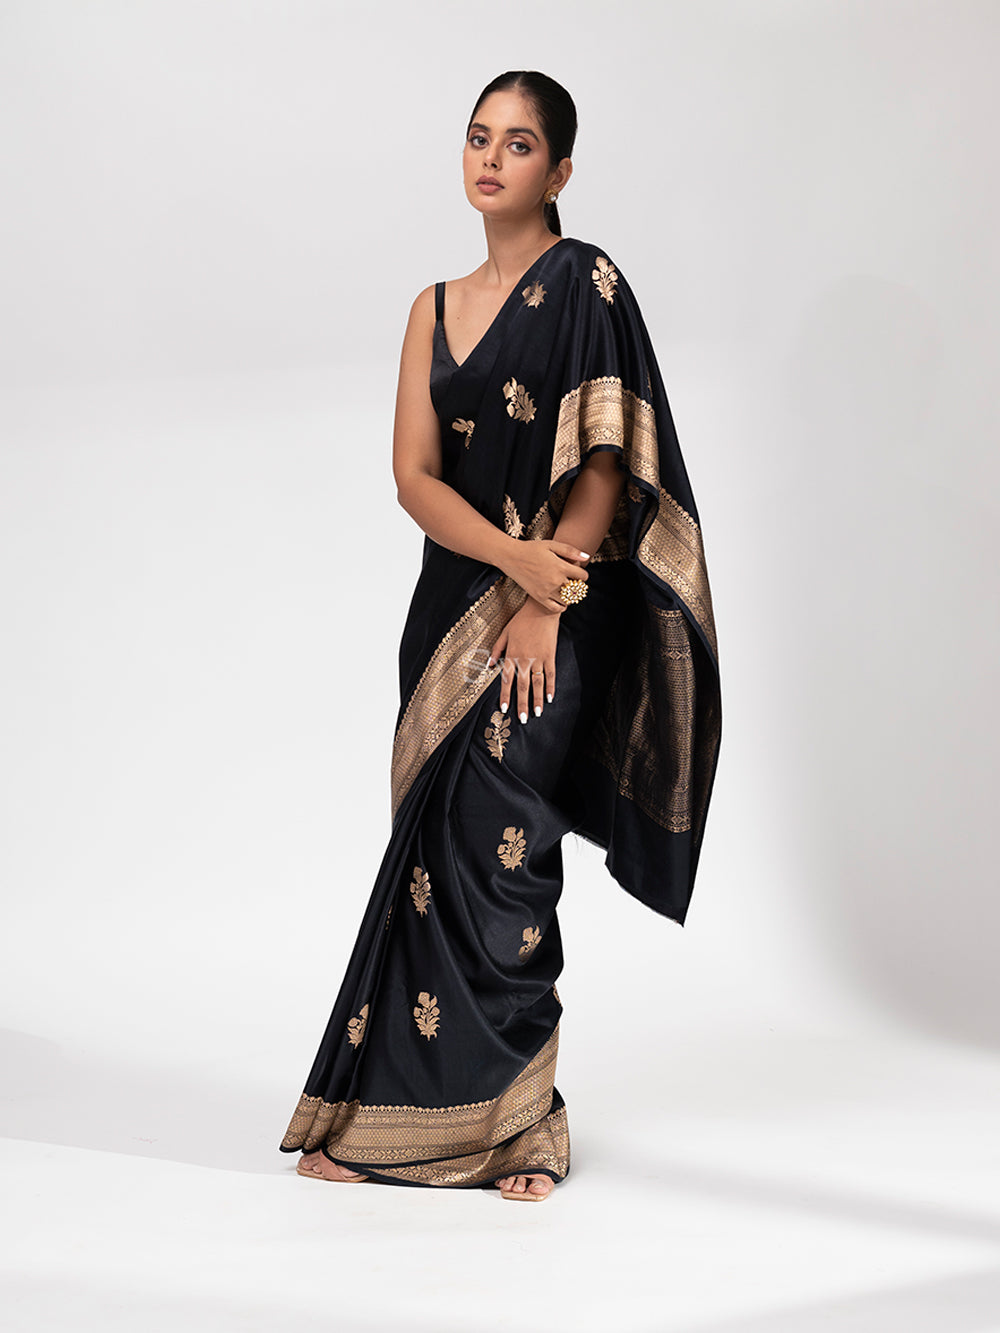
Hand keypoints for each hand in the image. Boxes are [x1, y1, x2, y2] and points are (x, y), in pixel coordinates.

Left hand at [487, 601, 560, 722]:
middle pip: (523, 686)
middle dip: (522, 704)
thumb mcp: (505, 632)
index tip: (504, 709)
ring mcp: (539, 658)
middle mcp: (525, 659)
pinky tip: (549, 698)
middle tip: (522, 719)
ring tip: (536, 714)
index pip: (507, 680)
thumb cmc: (521, 620)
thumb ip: (497, 650)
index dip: (505, 695)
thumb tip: (488, 665)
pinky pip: (551, 674)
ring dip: (536, 699)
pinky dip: (550, 687)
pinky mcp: (550, 656)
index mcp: (512, 654)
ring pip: (537, 683)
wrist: (542, 609)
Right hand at [500, 539, 589, 612]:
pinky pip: (555, 608)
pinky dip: (561, 606)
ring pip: (568, 600)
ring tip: (565, 589)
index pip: (582, 576)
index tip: (577, 572)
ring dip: (570, 596)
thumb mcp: (551, 545)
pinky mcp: (539, 597)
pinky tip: (560, 600)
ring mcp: (547, 590)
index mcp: (560, 566)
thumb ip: (570, 551)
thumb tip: (586, 557)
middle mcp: (555, 580)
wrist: (511, 557)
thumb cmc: (532, 549)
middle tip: (571, 580)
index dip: (583, 574)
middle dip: (577, 585)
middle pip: (577, 589)